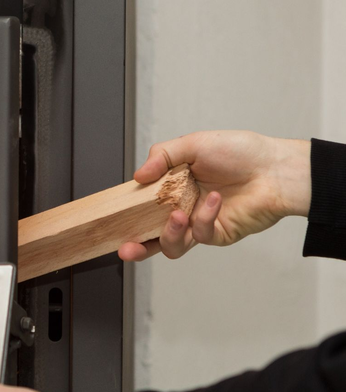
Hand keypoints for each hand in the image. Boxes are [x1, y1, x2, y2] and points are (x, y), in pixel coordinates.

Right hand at [118, 131, 311, 260]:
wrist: (276, 170)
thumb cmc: (242, 153)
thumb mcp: (195, 143)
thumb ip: (162, 156)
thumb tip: (138, 175)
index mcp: (173, 187)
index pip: (143, 206)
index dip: (128, 215)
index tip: (114, 219)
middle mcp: (182, 208)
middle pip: (151, 235)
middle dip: (136, 246)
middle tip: (126, 248)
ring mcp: (198, 224)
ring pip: (171, 244)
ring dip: (169, 233)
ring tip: (175, 216)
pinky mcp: (216, 235)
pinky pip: (200, 234)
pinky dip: (204, 217)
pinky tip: (214, 200)